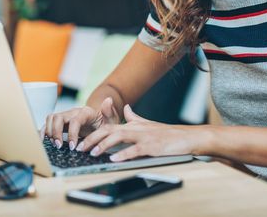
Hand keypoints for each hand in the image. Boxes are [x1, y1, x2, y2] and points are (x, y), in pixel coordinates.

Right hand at [42, 97, 120, 149]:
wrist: (101, 122)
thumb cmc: (106, 123)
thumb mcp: (112, 120)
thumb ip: (110, 112)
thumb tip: (108, 100)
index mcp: (85, 112)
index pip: (74, 120)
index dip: (72, 133)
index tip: (74, 147)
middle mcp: (73, 112)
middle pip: (58, 117)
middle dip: (56, 132)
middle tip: (60, 146)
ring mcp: (66, 116)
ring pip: (51, 118)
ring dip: (49, 131)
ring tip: (55, 145)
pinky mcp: (61, 122)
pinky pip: (48, 123)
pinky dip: (44, 131)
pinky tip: (44, 141)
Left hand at [78, 104, 200, 161]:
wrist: (186, 137)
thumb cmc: (167, 133)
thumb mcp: (147, 124)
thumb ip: (134, 117)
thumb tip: (125, 108)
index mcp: (132, 125)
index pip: (108, 127)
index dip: (93, 133)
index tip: (81, 141)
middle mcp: (135, 128)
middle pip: (109, 130)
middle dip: (92, 139)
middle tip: (80, 147)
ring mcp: (143, 137)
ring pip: (119, 137)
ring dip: (104, 145)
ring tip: (92, 152)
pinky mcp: (152, 146)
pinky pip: (135, 150)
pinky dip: (123, 154)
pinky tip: (114, 158)